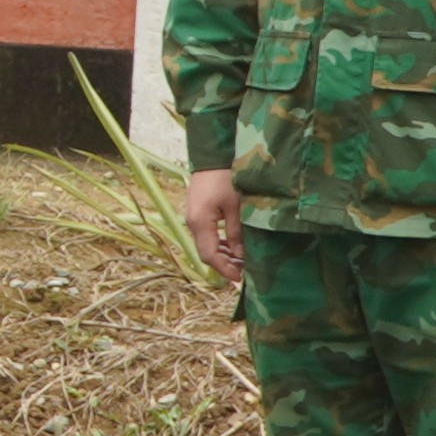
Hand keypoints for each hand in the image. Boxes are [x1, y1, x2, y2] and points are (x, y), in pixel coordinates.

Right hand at [176, 165, 243, 283]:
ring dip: (222, 255)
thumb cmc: (226, 178)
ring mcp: (193, 219)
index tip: (240, 278)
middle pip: (206, 253)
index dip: (224, 269)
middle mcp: (192, 223)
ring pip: (206, 245)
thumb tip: (240, 256)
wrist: (212, 157)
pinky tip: (233, 247)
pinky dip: (219, 244)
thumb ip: (236, 232)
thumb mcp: (236, 206)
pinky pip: (206, 236)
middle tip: (243, 273)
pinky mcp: (197, 214)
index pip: (210, 255)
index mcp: (200, 222)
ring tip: (241, 262)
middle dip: (224, 265)